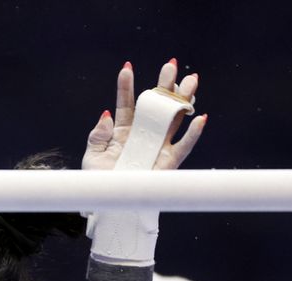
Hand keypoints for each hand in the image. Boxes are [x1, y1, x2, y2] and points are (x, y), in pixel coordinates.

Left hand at [82, 60, 206, 171]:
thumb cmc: (100, 182)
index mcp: (122, 131)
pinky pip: (184, 147)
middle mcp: (143, 135)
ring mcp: (157, 146)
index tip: (127, 67)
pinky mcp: (168, 163)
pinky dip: (193, 134)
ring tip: (191, 80)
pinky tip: (199, 117)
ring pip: (174, 119)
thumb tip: (106, 115)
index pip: (126, 104)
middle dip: (163, 85)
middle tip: (171, 64)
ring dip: (182, 100)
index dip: (126, 86)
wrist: (109, 206)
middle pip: (156, 105)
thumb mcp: (92, 156)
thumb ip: (97, 135)